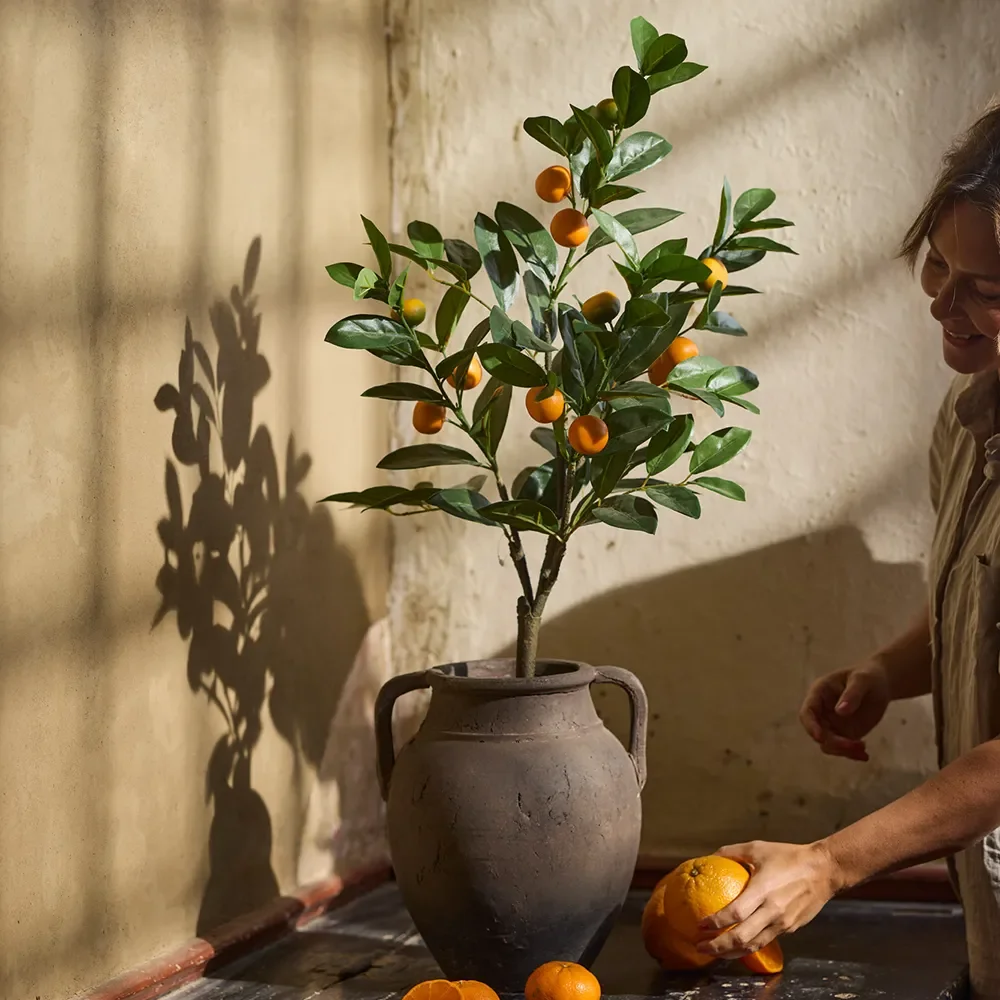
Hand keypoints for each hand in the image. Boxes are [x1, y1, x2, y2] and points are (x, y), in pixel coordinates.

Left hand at [696, 841, 839, 958]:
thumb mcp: (758, 848)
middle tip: (700, 946)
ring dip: (731, 953)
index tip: (700, 924)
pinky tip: (737, 946)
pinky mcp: (790, 929)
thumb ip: (732, 852)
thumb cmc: (789, 856)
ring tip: (714, 952)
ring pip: (753, 946)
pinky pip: (765, 941)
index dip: (715, 922)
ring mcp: (782, 923)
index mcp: (762, 890)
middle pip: (741, 938)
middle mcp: (772, 911)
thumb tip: (710, 856)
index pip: (734, 913)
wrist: (824, 870)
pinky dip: (749, 947)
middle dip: (718, 946)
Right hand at [799, 661, 890, 761]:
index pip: (807, 711)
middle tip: (856, 745)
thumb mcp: (863, 680)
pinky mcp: (844, 733)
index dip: (810, 725)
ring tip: (863, 750)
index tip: (820, 737)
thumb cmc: (869, 676)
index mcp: (819, 693)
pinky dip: (851, 754)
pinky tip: (864, 755)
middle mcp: (821, 710)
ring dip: (843, 750)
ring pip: (828, 743)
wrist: (880, 684)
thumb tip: (839, 712)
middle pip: (818, 732)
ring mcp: (831, 723)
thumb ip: (852, 694)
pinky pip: (842, 748)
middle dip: (834, 742)